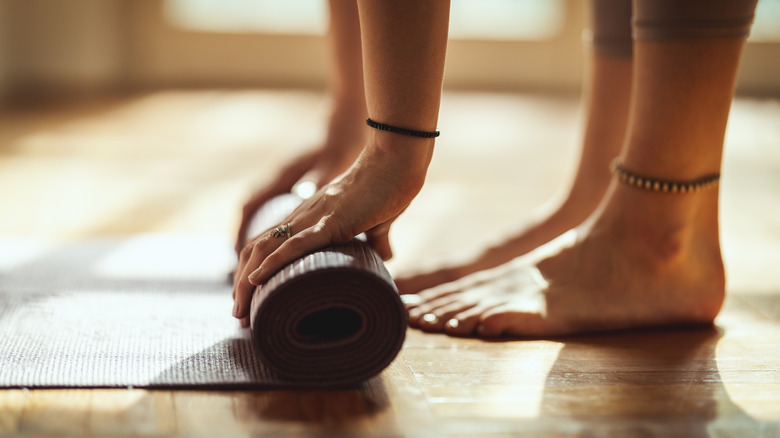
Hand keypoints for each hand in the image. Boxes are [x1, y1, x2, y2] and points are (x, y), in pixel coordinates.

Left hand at [232, 139, 433, 324]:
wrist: (397, 162)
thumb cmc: (390, 186)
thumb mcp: (378, 220)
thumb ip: (377, 238)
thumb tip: (386, 257)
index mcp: (311, 217)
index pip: (269, 244)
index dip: (254, 270)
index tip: (252, 300)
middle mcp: (303, 216)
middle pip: (256, 250)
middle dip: (242, 284)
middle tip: (239, 315)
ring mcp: (314, 217)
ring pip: (265, 248)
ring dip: (246, 281)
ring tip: (240, 310)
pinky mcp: (331, 222)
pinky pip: (295, 244)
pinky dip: (272, 263)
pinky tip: (256, 280)